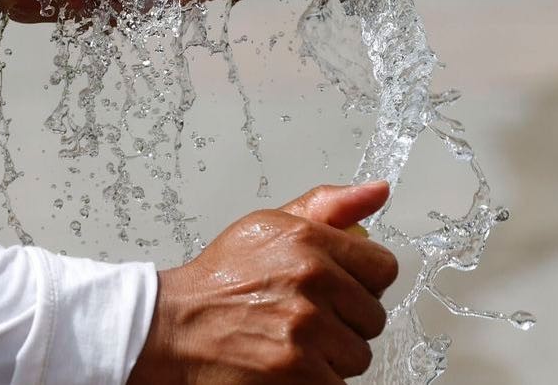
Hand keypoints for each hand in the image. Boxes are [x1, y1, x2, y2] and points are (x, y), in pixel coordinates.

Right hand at [128, 182, 397, 384]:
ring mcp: (307, 329)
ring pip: (357, 353)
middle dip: (345, 320)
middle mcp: (311, 281)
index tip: (338, 288)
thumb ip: (328, 207)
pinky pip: (337, 382)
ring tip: (292, 340)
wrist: (173, 329)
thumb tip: (376, 191)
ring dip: (331, 354)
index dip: (362, 281)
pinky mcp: (300, 372)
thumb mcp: (268, 226)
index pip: (383, 267)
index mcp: (308, 241)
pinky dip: (315, 379)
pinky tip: (286, 363)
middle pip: (373, 316)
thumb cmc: (219, 281)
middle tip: (304, 316)